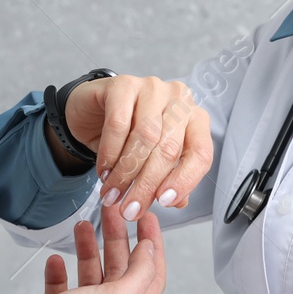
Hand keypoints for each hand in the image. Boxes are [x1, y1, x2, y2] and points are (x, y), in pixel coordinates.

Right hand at [61, 75, 211, 220]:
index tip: (164, 203)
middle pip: (169, 148)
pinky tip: (103, 172)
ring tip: (112, 195)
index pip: (201, 153)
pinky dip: (110, 154)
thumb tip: (178, 202)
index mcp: (195, 119)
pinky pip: (118, 124)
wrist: (91, 113)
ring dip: (126, 173)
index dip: (184, 181)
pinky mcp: (123, 84)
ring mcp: (152, 88)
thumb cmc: (129, 137)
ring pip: (145, 137)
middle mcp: (179, 100)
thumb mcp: (152, 161)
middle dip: (147, 185)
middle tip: (130, 209)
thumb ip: (169, 180)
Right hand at [61, 205, 164, 293]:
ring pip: (90, 272)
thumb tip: (150, 249)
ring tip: (82, 225)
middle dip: (116, 235)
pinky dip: (58, 273)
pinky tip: (55, 259)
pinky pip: (60, 288)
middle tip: (112, 210)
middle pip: (120, 265)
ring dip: (87, 248)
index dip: (152, 243)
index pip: (149, 271)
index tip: (147, 217)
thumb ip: (138, 275)